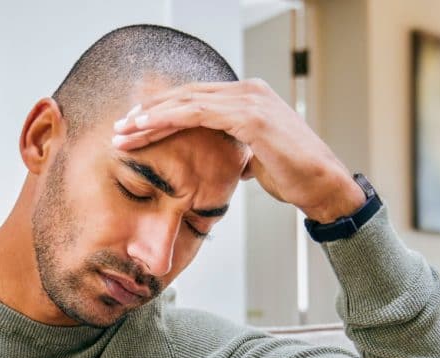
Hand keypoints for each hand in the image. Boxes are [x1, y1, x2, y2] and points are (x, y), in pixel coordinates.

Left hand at [112, 79, 364, 222]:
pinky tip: (146, 129)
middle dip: (147, 114)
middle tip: (119, 129)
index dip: (161, 114)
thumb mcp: (257, 157)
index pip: (194, 100)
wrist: (321, 185)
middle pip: (185, 96)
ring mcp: (250, 99)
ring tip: (123, 132)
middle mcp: (247, 91)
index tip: (134, 130)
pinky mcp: (251, 116)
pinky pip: (199, 113)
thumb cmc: (292, 175)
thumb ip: (238, 149)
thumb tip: (227, 160)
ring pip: (186, 102)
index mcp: (246, 98)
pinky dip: (169, 119)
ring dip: (150, 118)